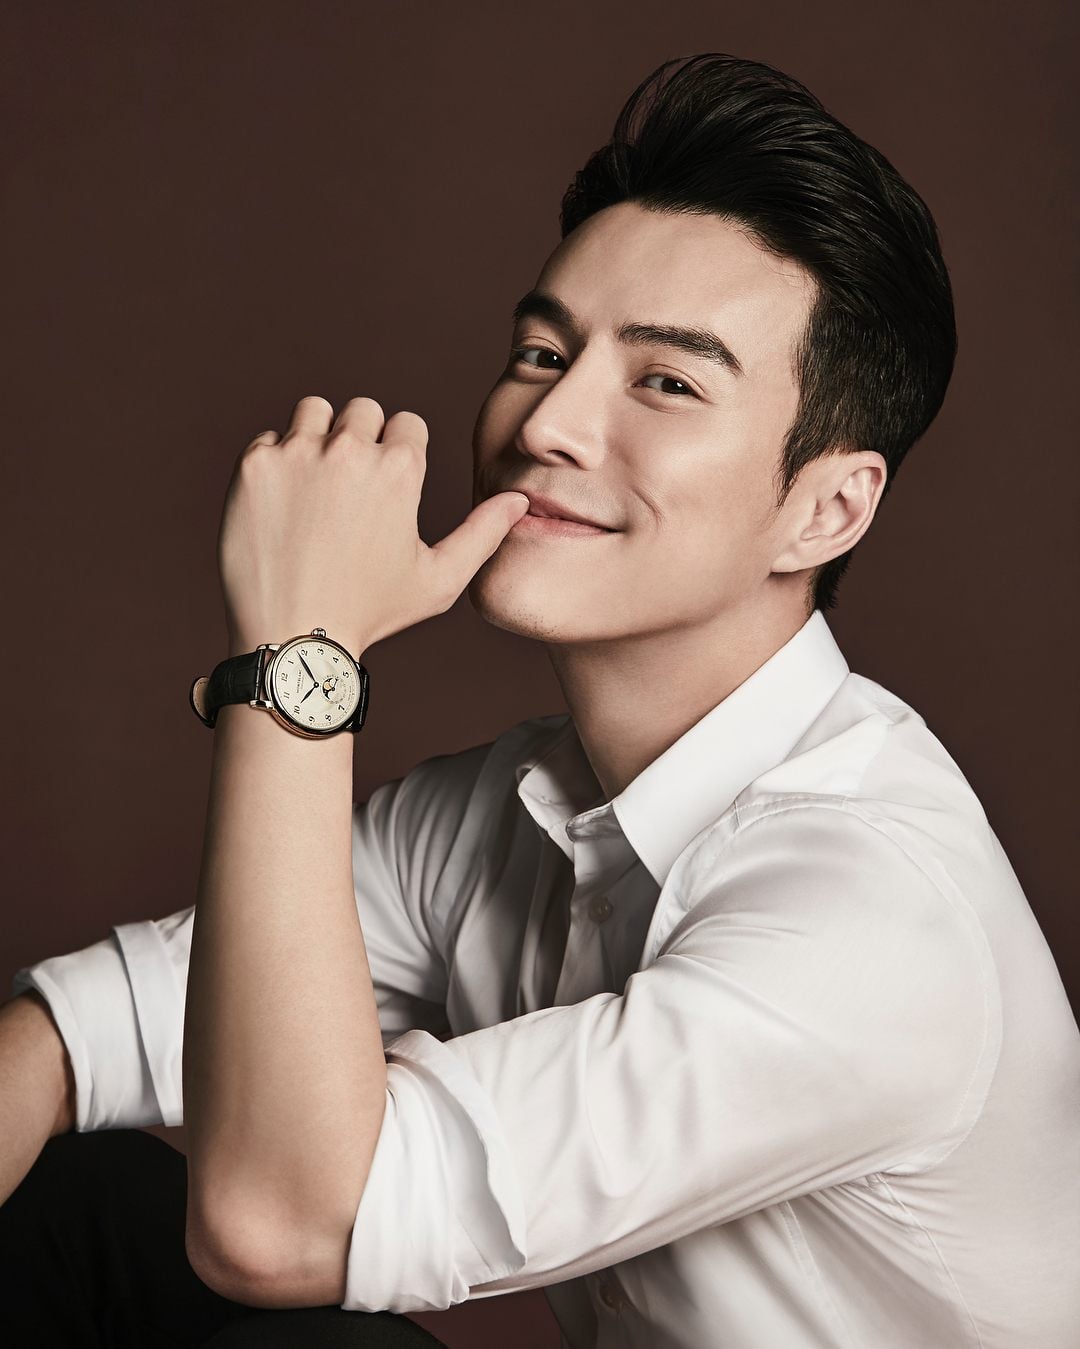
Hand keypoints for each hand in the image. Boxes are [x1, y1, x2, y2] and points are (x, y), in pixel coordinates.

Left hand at [218, 395, 529, 655]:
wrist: (295, 637)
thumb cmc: (372, 613)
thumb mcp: (439, 580)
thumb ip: (483, 534)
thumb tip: (519, 500)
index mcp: (401, 470)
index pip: (407, 423)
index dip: (402, 453)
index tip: (389, 486)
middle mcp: (350, 450)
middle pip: (363, 410)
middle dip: (363, 439)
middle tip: (353, 489)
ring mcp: (298, 454)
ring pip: (314, 412)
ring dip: (320, 437)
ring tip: (318, 486)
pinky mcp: (255, 467)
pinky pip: (269, 441)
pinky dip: (277, 466)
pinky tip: (285, 507)